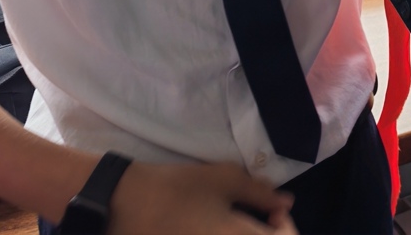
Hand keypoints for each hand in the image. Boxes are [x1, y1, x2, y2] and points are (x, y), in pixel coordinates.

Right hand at [109, 161, 295, 234]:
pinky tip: (216, 230)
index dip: (285, 227)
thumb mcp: (226, 180)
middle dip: (268, 234)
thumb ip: (261, 193)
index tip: (273, 210)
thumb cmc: (180, 189)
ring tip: (234, 223)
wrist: (124, 206)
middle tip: (261, 217)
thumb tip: (286, 202)